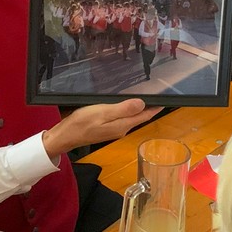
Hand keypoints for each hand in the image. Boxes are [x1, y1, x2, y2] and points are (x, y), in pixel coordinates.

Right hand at [42, 99, 161, 159]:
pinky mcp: (107, 129)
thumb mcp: (102, 113)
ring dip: (138, 109)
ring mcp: (114, 131)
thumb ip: (123, 109)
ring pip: (131, 118)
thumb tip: (142, 104)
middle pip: (139, 117)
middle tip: (157, 94)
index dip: (155, 108)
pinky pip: (122, 119)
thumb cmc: (82, 123)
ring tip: (145, 96)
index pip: (144, 116)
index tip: (166, 100)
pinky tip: (125, 104)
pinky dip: (127, 111)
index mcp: (122, 125)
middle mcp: (121, 130)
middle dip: (149, 107)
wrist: (65, 137)